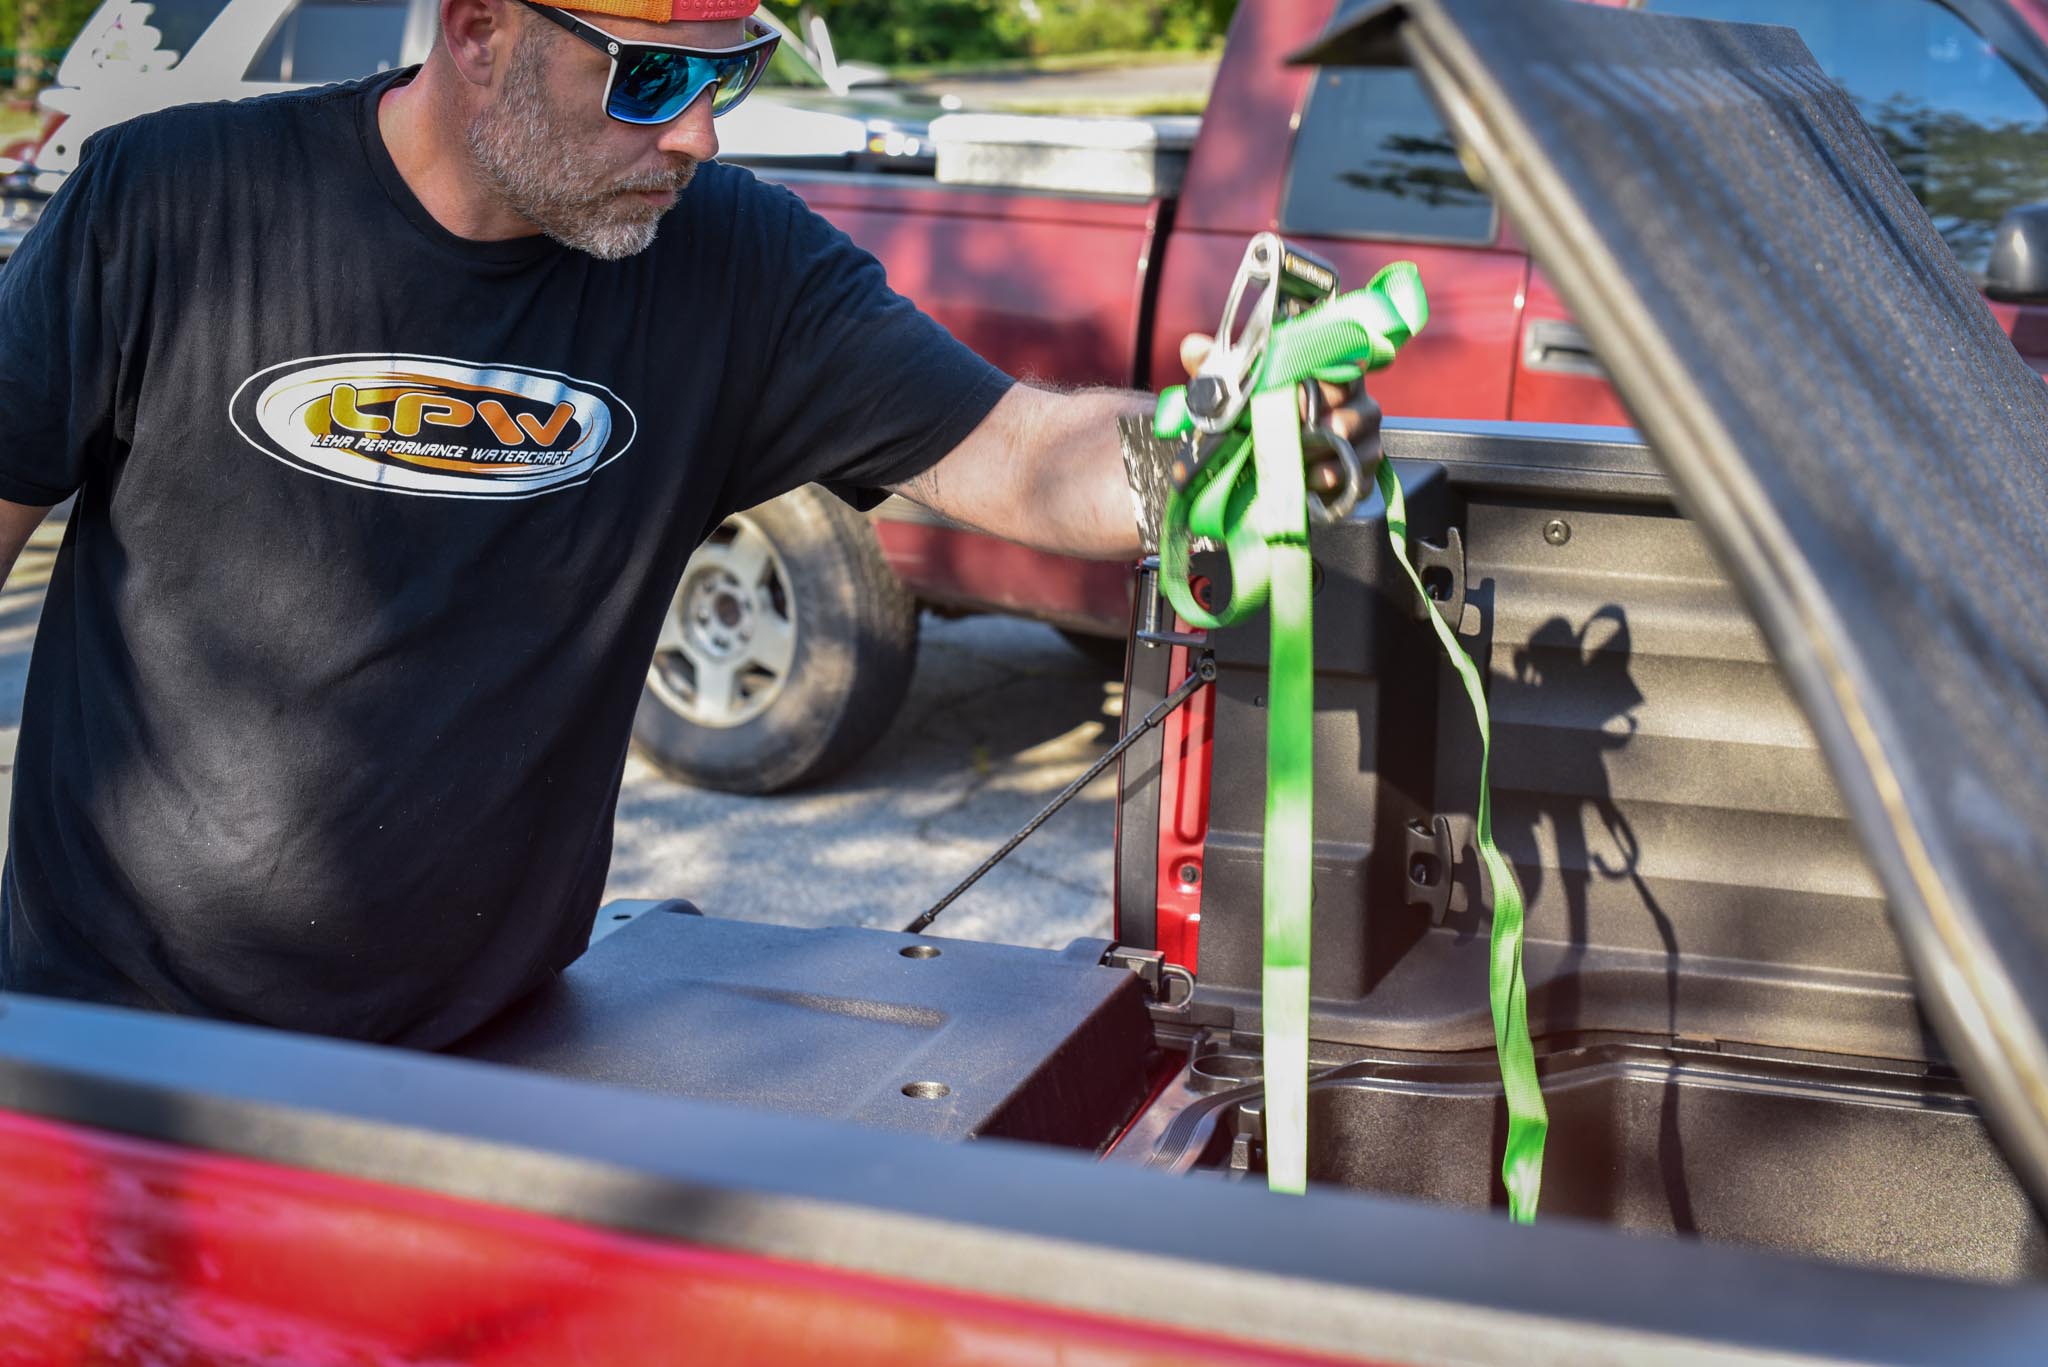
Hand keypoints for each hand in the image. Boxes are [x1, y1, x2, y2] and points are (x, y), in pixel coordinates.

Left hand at [1179, 333, 1383, 495]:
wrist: (1260, 462)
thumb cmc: (1254, 416)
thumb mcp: (1232, 392)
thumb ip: (1217, 368)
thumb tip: (1192, 347)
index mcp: (1330, 375)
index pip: (1343, 370)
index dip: (1323, 385)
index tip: (1296, 399)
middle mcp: (1354, 405)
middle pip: (1363, 408)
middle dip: (1336, 422)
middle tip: (1310, 432)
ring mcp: (1362, 441)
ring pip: (1367, 445)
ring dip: (1338, 456)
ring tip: (1309, 465)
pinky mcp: (1360, 476)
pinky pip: (1363, 480)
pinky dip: (1343, 484)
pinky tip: (1315, 485)